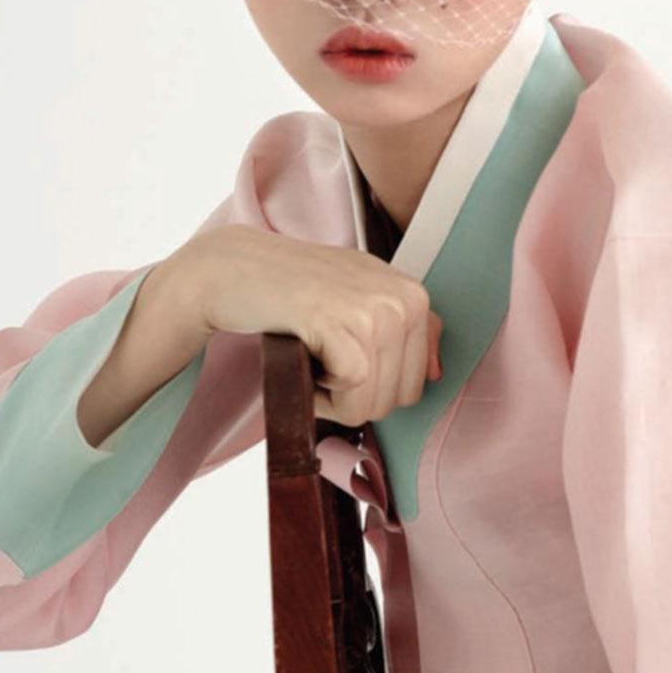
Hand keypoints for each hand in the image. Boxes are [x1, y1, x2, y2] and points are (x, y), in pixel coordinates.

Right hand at [167, 224, 443, 426]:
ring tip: (310, 353)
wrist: (234, 269)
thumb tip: (437, 374)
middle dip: (353, 395)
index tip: (340, 355)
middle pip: (398, 399)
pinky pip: (350, 397)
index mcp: (414, 295)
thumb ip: (402, 331)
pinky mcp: (344, 324)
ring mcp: (378, 309)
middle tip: (320, 356)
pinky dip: (317, 393)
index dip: (372, 386)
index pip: (416, 382)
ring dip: (332, 396)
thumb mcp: (360, 300)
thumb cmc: (294, 293)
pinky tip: (301, 356)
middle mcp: (405, 298)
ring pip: (372, 403)